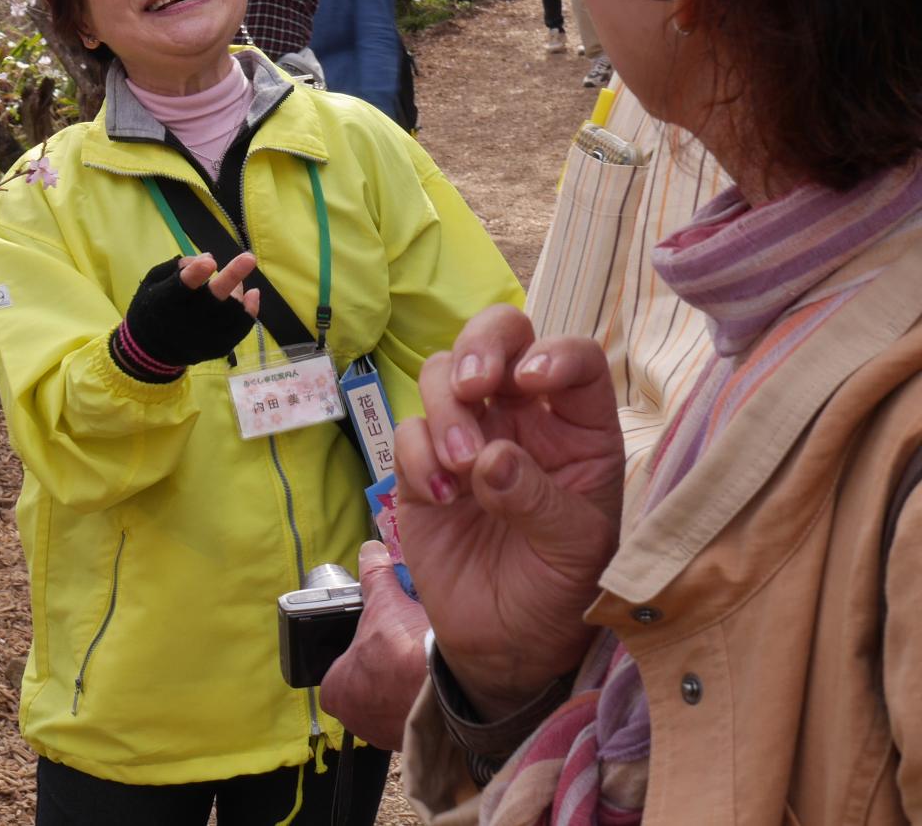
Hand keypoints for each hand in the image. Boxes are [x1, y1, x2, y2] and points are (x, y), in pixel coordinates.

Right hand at [119, 252, 260, 369]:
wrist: (151, 351)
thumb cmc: (151, 309)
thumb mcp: (153, 283)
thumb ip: (175, 268)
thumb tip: (207, 257)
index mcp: (165, 302)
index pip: (182, 287)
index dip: (196, 274)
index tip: (210, 261)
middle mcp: (187, 321)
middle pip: (213, 298)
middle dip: (231, 276)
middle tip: (248, 258)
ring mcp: (206, 337)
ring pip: (231, 311)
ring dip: (238, 290)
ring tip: (236, 281)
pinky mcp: (219, 347)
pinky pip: (241, 328)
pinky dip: (250, 310)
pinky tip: (253, 294)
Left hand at [319, 541, 428, 749]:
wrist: (452, 690)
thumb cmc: (405, 650)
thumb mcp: (385, 603)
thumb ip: (374, 576)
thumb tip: (370, 549)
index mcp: (336, 691)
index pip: (335, 672)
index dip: (352, 656)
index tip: (372, 644)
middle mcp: (356, 720)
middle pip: (362, 691)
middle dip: (378, 674)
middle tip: (397, 653)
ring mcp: (385, 735)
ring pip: (388, 707)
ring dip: (400, 690)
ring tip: (415, 666)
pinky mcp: (416, 741)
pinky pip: (413, 719)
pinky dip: (421, 704)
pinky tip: (431, 684)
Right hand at [394, 306, 623, 718]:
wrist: (507, 645)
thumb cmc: (560, 591)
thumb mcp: (575, 551)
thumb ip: (539, 500)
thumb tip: (489, 458)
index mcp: (577, 430)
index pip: (576, 361)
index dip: (555, 354)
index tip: (532, 380)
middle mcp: (523, 419)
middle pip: (499, 338)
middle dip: (480, 346)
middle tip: (473, 386)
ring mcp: (468, 435)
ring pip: (442, 374)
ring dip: (446, 409)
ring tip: (460, 465)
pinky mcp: (421, 465)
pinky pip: (406, 430)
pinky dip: (417, 455)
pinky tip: (439, 498)